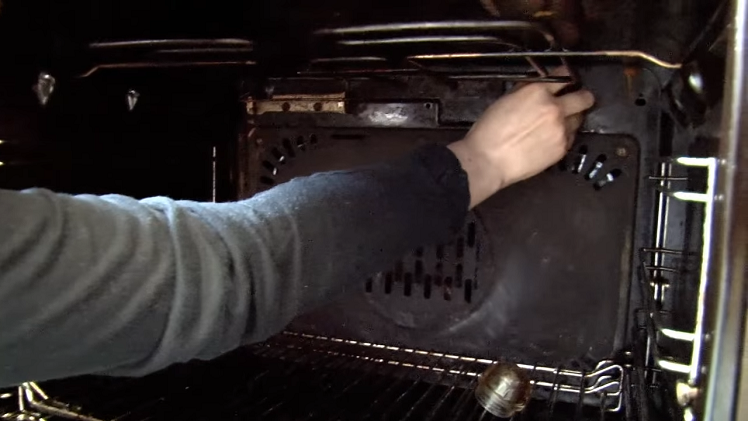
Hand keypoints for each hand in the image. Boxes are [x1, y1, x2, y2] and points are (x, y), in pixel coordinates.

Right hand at [448, 71, 594, 207]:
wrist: (488, 161)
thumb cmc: (489, 133)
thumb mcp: (505, 100)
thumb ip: (527, 91)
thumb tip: (539, 88)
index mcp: (538, 92)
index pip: (565, 75)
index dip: (566, 78)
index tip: (566, 81)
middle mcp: (554, 109)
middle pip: (584, 98)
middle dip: (581, 98)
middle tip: (575, 101)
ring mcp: (561, 130)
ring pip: (579, 119)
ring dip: (571, 119)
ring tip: (555, 125)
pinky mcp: (562, 148)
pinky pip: (571, 138)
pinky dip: (564, 137)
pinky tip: (548, 139)